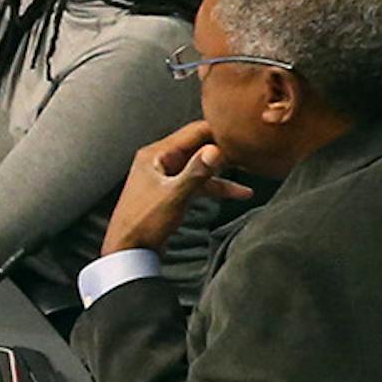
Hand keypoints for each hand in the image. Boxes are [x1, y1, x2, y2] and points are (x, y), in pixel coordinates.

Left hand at [101, 121, 255, 254]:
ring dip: (224, 168)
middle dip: (225, 148)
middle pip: (199, 145)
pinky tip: (240, 192)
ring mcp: (166, 175)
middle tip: (253, 150)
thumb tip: (215, 150)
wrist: (128, 250)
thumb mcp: (174, 196)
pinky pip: (199, 181)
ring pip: (201, 164)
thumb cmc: (143, 223)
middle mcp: (160, 160)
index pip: (193, 131)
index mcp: (155, 154)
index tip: (244, 133)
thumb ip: (196, 173)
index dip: (219, 130)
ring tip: (252, 168)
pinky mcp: (172, 190)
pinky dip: (217, 185)